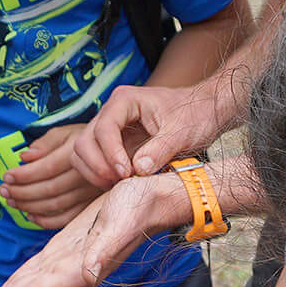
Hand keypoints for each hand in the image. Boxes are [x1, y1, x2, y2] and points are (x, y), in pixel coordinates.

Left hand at [0, 124, 107, 228]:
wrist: (119, 152)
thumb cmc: (87, 140)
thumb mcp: (67, 131)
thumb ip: (46, 143)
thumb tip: (25, 157)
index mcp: (78, 153)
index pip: (46, 168)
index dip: (24, 175)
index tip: (7, 176)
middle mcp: (86, 175)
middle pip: (49, 189)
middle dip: (21, 192)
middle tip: (3, 191)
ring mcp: (90, 193)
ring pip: (55, 205)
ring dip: (29, 206)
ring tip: (11, 201)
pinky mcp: (91, 206)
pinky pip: (67, 218)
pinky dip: (46, 220)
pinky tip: (30, 214)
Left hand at [0, 172, 186, 286]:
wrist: (155, 195)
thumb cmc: (140, 206)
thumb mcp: (121, 222)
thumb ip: (105, 250)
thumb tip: (86, 275)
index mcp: (78, 269)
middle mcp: (69, 271)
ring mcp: (66, 262)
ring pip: (24, 284)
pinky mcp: (66, 249)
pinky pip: (34, 271)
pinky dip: (15, 283)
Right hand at [72, 81, 231, 186]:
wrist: (203, 112)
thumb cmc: (195, 115)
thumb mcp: (183, 132)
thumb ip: (161, 149)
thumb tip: (139, 170)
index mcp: (125, 101)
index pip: (104, 128)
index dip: (110, 154)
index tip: (126, 173)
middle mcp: (111, 112)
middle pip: (85, 141)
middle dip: (98, 166)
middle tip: (121, 183)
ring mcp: (109, 128)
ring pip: (82, 152)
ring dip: (95, 173)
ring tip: (119, 185)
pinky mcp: (112, 144)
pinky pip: (92, 160)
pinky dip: (98, 175)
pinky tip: (119, 185)